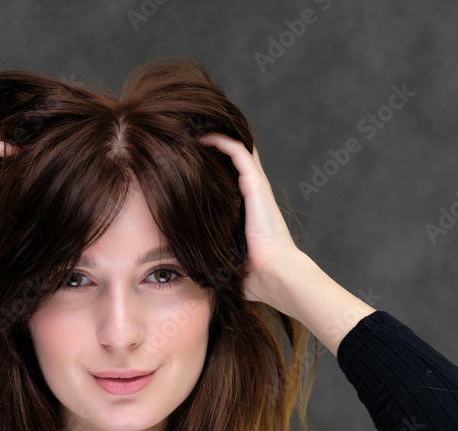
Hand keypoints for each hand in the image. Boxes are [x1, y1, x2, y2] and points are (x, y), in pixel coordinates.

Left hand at [199, 131, 374, 353]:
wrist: (275, 276)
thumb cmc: (252, 276)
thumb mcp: (225, 259)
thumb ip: (209, 254)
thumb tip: (182, 270)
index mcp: (247, 208)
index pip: (231, 177)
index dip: (214, 164)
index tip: (189, 158)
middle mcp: (253, 192)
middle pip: (236, 157)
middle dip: (215, 143)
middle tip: (190, 132)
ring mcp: (256, 186)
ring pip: (237, 149)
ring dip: (216, 136)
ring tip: (193, 127)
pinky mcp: (256, 185)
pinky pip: (237, 153)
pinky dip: (220, 140)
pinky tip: (202, 135)